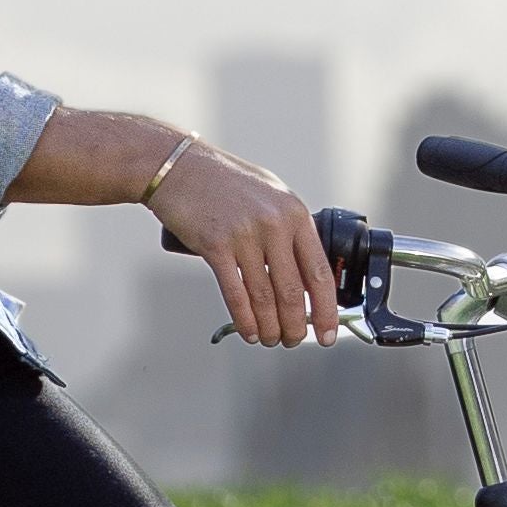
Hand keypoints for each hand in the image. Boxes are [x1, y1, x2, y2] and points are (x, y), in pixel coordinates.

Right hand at [155, 145, 345, 348]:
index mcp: (295, 213)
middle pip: (293, 291)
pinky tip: (250, 332)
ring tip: (272, 340)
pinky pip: (235, 293)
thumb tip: (307, 272)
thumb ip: (290, 229)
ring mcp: (245, 235)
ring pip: (265, 297)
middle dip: (297, 325)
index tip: (328, 332)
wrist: (178, 166)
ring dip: (270, 327)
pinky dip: (245, 319)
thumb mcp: (271, 196)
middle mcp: (274, 224)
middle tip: (295, 340)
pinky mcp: (215, 246)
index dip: (327, 309)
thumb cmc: (225, 182)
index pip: (319, 272)